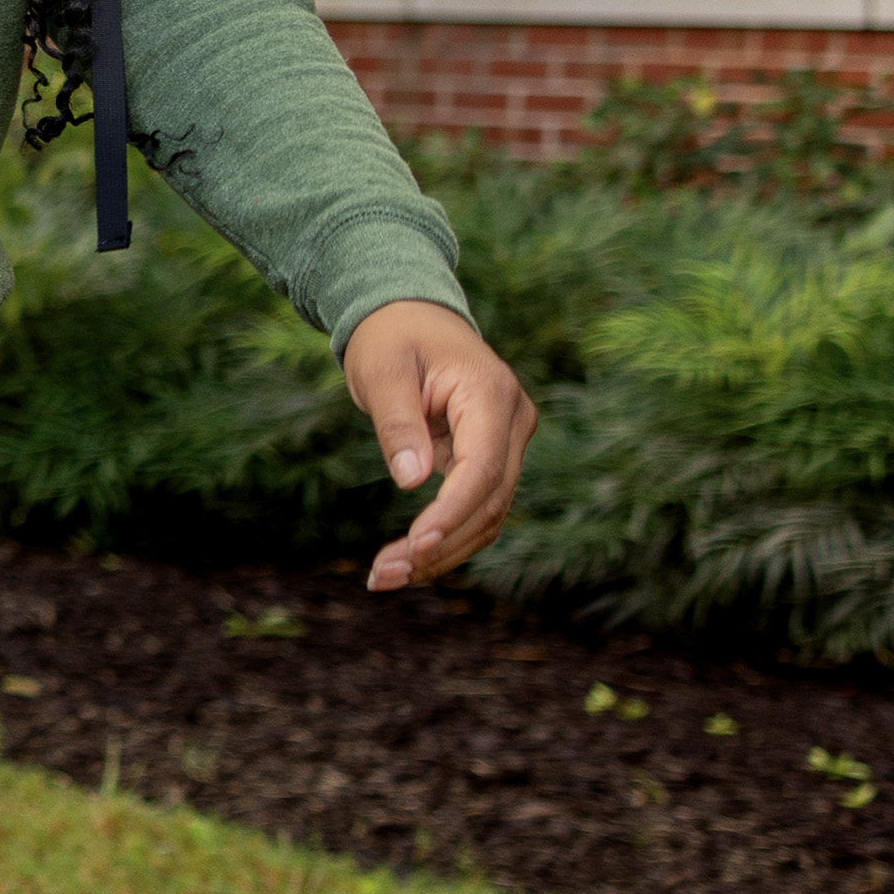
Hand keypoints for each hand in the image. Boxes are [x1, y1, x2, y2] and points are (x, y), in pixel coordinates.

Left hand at [344, 299, 534, 593]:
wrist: (408, 315)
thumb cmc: (390, 338)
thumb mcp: (381, 372)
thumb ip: (398, 424)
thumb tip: (412, 481)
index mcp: (490, 395)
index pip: (483, 468)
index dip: (452, 512)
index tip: (414, 545)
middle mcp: (512, 421)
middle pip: (489, 501)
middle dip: (439, 545)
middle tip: (381, 576)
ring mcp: (507, 441)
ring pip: (487, 514)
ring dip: (441, 552)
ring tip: (383, 578)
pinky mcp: (490, 457)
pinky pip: (476, 507)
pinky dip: (445, 537)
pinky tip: (406, 561)